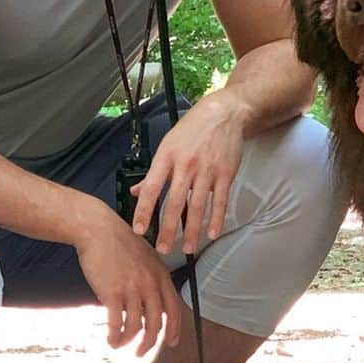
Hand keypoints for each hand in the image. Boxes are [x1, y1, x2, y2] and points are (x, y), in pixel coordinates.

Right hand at [73, 201, 181, 354]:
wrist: (98, 230)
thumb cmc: (119, 243)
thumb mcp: (145, 258)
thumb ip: (151, 280)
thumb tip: (147, 306)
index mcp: (161, 275)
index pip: (174, 310)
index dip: (174, 330)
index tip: (171, 343)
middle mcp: (150, 284)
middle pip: (156, 324)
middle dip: (149, 343)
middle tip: (141, 352)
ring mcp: (132, 289)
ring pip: (135, 327)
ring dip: (127, 341)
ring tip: (118, 345)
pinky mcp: (112, 293)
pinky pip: (116, 324)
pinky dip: (114, 336)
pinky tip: (110, 339)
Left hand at [131, 91, 245, 254]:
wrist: (222, 113)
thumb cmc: (192, 129)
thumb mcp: (167, 145)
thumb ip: (153, 171)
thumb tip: (137, 191)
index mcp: (167, 157)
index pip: (152, 188)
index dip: (144, 211)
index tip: (140, 230)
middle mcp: (186, 164)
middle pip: (174, 202)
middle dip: (168, 229)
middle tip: (163, 249)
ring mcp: (207, 169)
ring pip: (198, 205)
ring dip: (192, 230)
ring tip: (187, 248)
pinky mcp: (225, 173)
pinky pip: (220, 200)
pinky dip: (217, 219)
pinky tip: (212, 233)